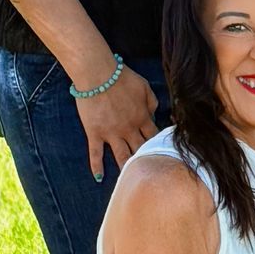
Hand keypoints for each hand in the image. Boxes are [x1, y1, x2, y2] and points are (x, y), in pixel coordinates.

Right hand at [74, 62, 158, 179]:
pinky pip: (95, 154)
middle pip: (141, 150)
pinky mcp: (95, 133)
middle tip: (149, 172)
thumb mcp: (145, 86)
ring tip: (129, 179)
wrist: (98, 74)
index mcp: (142, 118)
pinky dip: (97, 167)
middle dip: (146, 161)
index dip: (158, 145)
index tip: (160, 152)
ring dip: (127, 168)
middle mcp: (129, 129)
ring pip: (122, 156)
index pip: (154, 137)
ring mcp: (111, 133)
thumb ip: (152, 102)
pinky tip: (99, 178)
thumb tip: (154, 115)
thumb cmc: (122, 77)